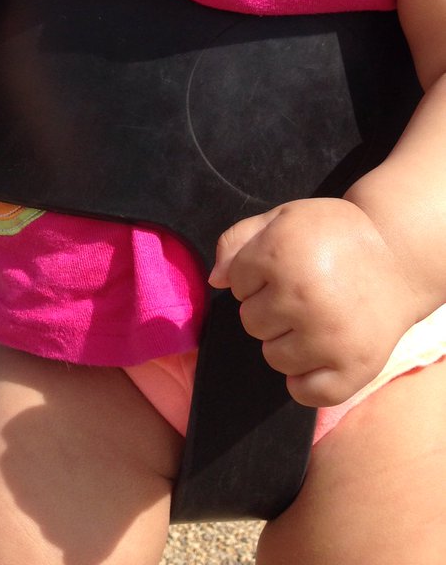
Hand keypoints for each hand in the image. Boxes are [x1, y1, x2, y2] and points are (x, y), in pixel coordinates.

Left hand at [209, 198, 419, 406]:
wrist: (397, 256)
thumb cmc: (333, 235)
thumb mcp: (283, 218)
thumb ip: (238, 241)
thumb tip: (215, 279)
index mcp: (281, 254)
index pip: (235, 282)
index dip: (253, 274)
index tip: (281, 267)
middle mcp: (302, 296)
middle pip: (250, 322)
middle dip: (267, 308)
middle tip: (299, 294)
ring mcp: (328, 336)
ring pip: (272, 357)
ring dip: (285, 342)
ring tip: (311, 319)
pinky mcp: (353, 367)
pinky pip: (306, 393)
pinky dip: (305, 380)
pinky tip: (316, 355)